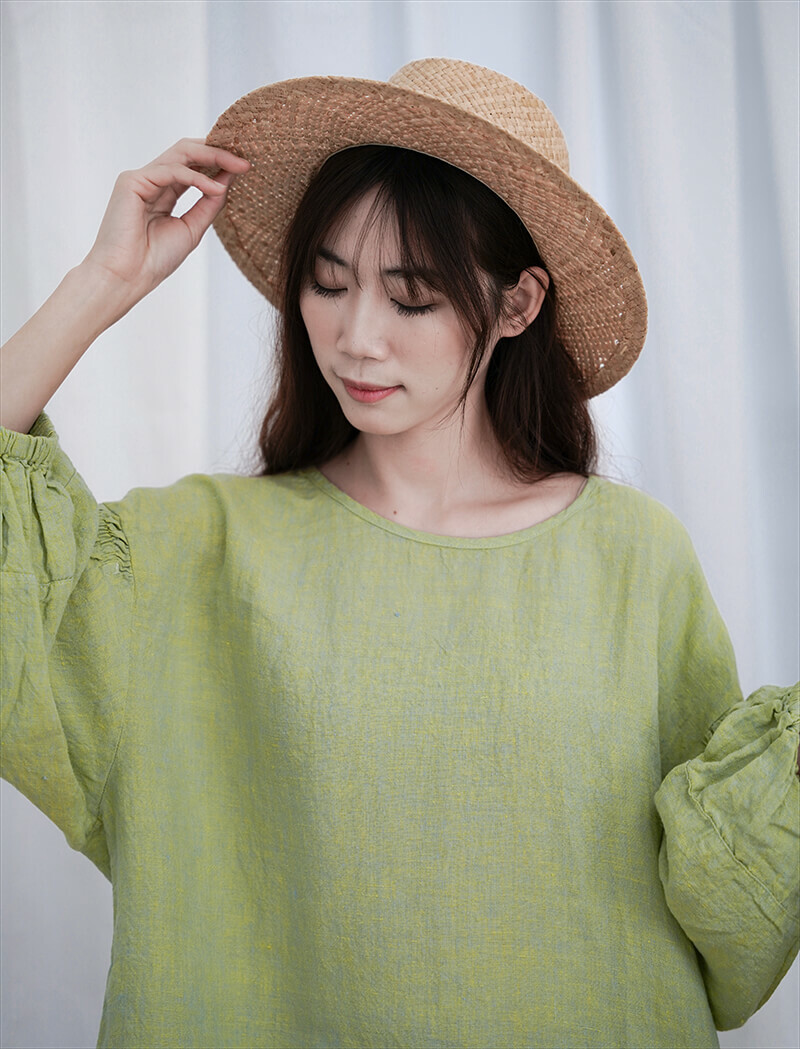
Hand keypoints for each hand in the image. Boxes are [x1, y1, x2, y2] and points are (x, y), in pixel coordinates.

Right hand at [81, 138, 249, 306]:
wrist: (127, 277)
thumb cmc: (154, 259)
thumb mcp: (192, 228)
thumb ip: (209, 203)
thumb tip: (229, 179)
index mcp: (163, 192)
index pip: (193, 165)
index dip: (218, 162)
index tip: (245, 167)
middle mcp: (151, 180)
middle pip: (188, 152)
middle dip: (219, 152)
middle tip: (245, 161)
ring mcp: (140, 178)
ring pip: (181, 153)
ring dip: (213, 157)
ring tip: (239, 166)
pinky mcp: (131, 181)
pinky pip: (171, 171)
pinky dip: (196, 178)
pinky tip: (216, 188)